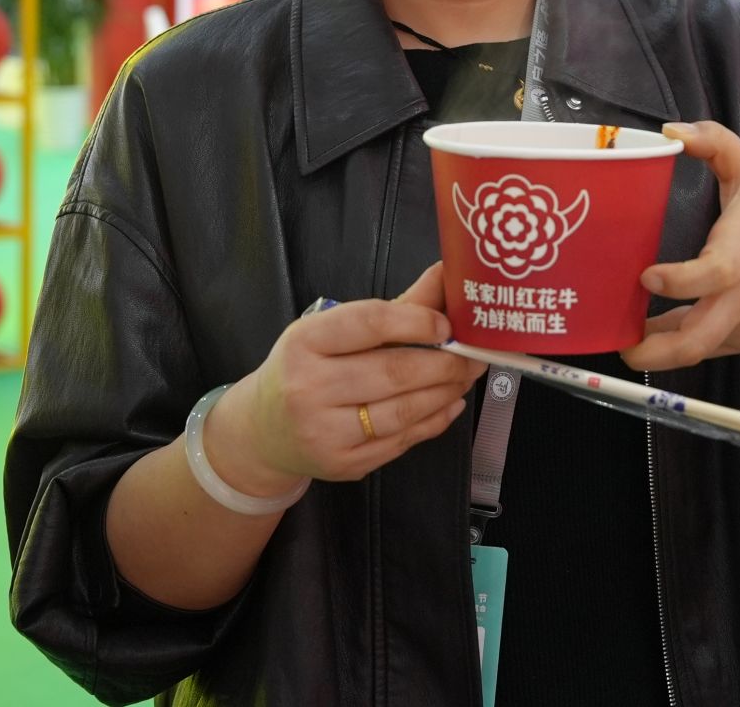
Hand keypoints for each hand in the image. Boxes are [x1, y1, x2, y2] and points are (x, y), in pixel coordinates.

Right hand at [207, 266, 485, 493]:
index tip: (447, 324)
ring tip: (466, 376)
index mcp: (304, 342)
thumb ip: (396, 307)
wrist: (264, 430)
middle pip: (395, 372)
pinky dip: (434, 421)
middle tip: (475, 354)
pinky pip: (402, 440)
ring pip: (404, 411)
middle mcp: (308, 388)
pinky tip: (449, 403)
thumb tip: (448, 274)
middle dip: (446, 363)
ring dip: (446, 392)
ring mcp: (325, 432)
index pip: (369, 323)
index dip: (416, 321)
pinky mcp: (343, 464)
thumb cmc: (307, 367)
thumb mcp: (334, 329)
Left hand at [621, 121, 739, 372]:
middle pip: (700, 339)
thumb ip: (714, 142)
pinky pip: (707, 348)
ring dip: (659, 352)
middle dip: (656, 350)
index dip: (679, 281)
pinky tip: (653, 335)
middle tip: (621, 344)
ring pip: (698, 350)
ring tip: (624, 340)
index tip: (647, 276)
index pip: (714, 273)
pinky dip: (678, 346)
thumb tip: (670, 130)